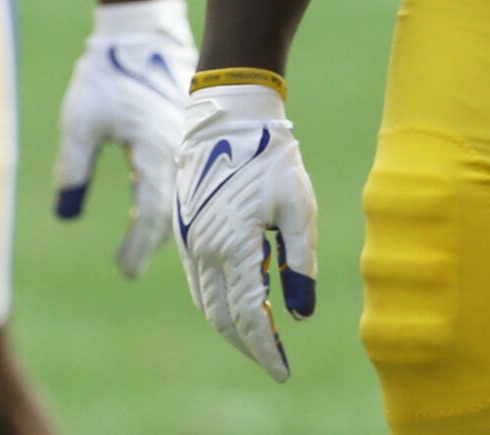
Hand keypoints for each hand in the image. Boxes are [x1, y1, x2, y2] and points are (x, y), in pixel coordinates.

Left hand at [54, 0, 195, 277]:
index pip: (153, 212)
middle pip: (172, 209)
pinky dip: (166, 197)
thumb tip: (66, 215)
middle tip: (128, 269)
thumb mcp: (80, 121)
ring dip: (161, 221)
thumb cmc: (109, 74)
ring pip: (178, 193)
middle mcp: (177, 150)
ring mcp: (184, 139)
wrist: (143, 34)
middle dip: (151, 241)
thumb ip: (73, 168)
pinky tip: (151, 203)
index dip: (138, 245)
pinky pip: (180, 174)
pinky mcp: (183, 130)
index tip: (123, 271)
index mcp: (156, 151)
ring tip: (141, 243)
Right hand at [175, 82, 318, 380]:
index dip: (265, 348)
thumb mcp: (297, 205)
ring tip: (261, 344)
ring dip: (231, 329)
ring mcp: (191, 243)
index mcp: (232, 246)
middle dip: (249, 345)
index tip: (283, 371)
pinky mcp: (188, 234)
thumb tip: (301, 313)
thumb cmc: (270, 157)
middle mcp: (204, 252)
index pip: (247, 315)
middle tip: (275, 365)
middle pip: (223, 318)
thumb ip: (299, 260)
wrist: (228, 118)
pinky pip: (200, 285)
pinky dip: (217, 306)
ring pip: (207, 304)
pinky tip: (237, 311)